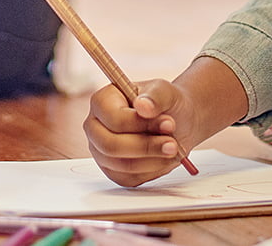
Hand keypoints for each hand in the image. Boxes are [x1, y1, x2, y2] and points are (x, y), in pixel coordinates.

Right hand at [84, 56, 247, 186]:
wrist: (177, 120)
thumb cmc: (169, 102)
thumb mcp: (168, 91)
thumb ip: (157, 96)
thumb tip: (144, 107)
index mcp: (101, 100)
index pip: (110, 117)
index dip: (138, 123)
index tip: (167, 120)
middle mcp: (94, 127)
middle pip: (110, 146)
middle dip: (146, 147)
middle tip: (175, 143)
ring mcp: (101, 151)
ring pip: (120, 165)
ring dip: (152, 159)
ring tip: (175, 149)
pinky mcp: (114, 171)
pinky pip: (128, 179)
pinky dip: (151, 172)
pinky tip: (166, 158)